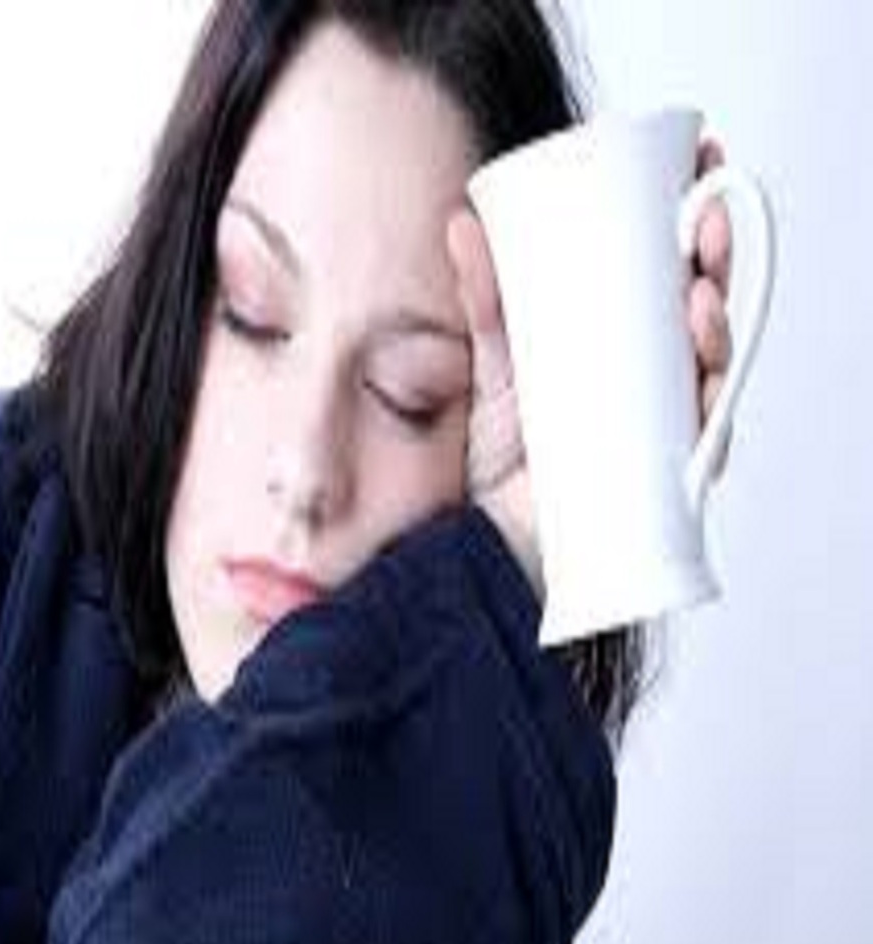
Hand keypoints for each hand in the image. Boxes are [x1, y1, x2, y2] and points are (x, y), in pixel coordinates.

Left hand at [446, 136, 736, 598]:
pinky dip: (711, 395)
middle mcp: (652, 383)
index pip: (672, 274)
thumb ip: (485, 301)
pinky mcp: (660, 474)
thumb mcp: (493, 366)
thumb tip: (460, 222)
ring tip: (698, 287)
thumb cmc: (498, 462)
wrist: (488, 542)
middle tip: (703, 217)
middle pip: (702, 309)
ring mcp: (661, 427)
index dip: (695, 223)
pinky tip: (702, 362)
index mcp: (620, 347)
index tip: (702, 163)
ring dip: (720, 320)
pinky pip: (702, 432)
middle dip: (716, 259)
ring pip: (713, 365)